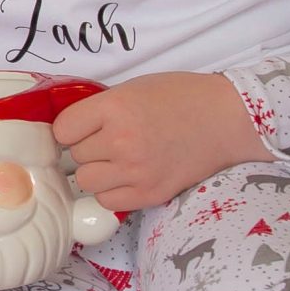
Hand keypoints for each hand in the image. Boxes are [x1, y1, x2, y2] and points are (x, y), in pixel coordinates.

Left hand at [54, 72, 267, 213]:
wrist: (226, 119)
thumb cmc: (182, 98)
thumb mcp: (134, 89)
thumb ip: (101, 109)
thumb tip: (71, 130)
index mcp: (115, 108)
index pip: (63, 129)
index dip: (71, 128)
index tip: (82, 128)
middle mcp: (122, 141)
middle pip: (76, 156)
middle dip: (88, 149)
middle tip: (110, 141)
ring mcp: (136, 171)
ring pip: (87, 181)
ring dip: (98, 171)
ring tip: (119, 160)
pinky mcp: (150, 194)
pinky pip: (108, 201)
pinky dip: (113, 191)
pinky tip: (128, 177)